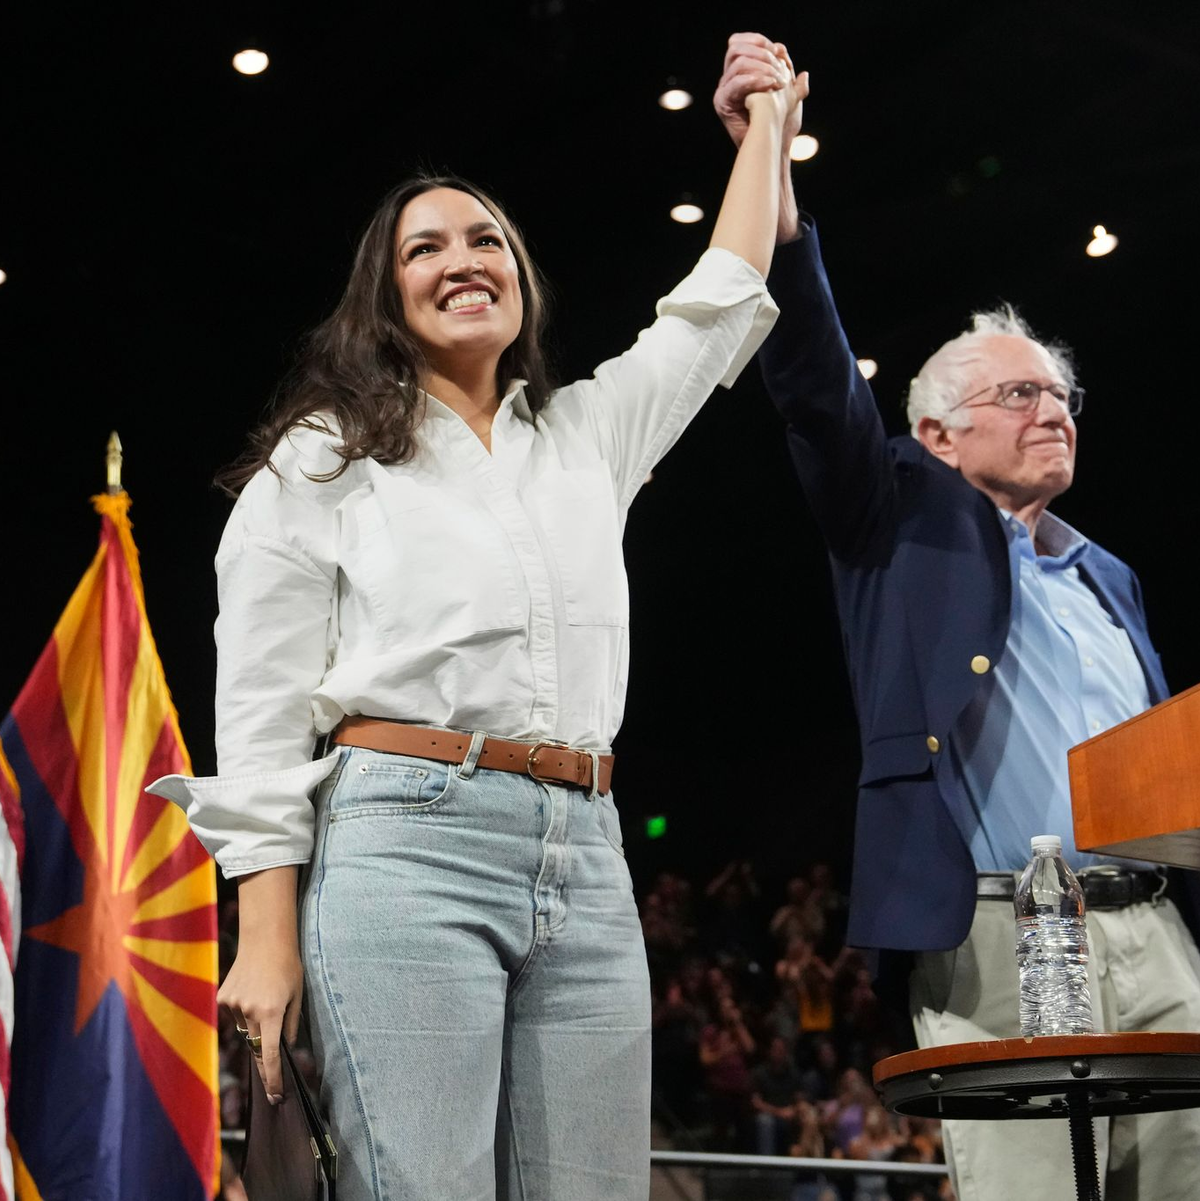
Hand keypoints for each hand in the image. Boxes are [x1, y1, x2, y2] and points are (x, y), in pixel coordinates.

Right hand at [219, 935, 303, 1102]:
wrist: (264, 939)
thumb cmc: (288, 965)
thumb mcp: (298, 995)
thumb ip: (292, 1024)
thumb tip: (286, 1048)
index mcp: (271, 1013)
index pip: (269, 1056)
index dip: (273, 1079)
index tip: (277, 1096)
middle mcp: (249, 1012)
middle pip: (256, 1047)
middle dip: (265, 1059)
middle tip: (274, 1081)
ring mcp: (233, 1005)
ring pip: (245, 1030)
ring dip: (256, 1026)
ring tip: (265, 998)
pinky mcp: (222, 999)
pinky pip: (235, 1015)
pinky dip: (244, 1011)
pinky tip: (252, 990)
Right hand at [714, 32, 808, 147]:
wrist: (773, 145)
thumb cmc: (781, 122)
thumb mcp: (788, 91)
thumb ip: (785, 69)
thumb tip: (782, 49)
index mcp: (740, 73)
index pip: (740, 43)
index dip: (758, 41)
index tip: (778, 51)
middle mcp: (728, 79)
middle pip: (735, 48)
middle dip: (759, 52)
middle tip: (778, 63)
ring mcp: (724, 91)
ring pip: (737, 63)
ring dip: (761, 66)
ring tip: (778, 79)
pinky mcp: (722, 103)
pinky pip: (736, 83)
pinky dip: (755, 80)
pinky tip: (771, 84)